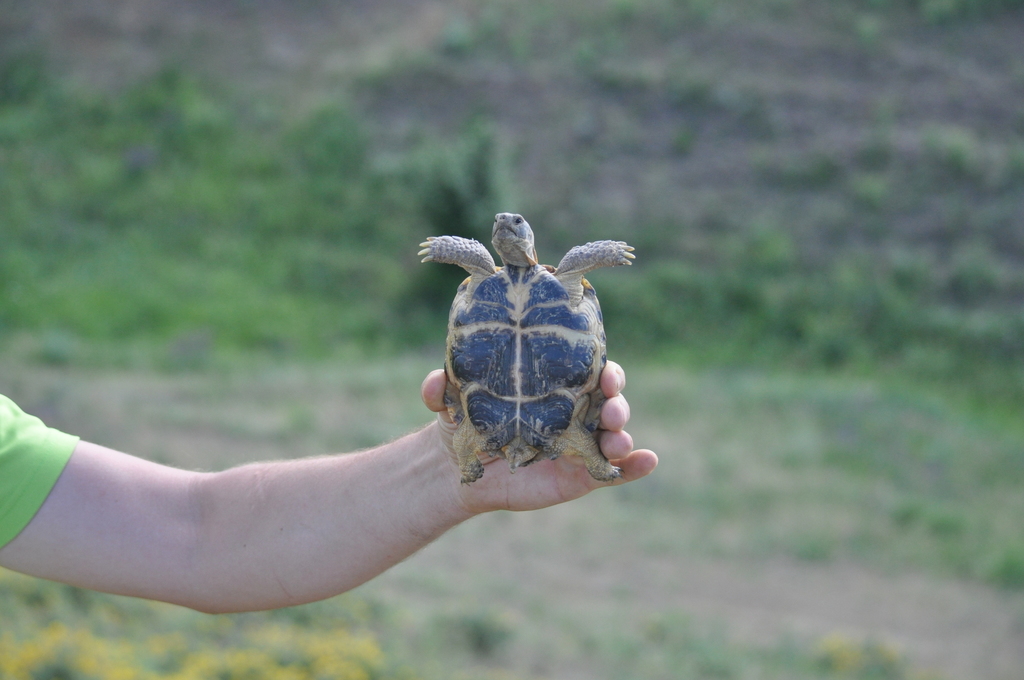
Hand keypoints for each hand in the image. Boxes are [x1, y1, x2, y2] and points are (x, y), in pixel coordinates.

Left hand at [421, 361, 657, 513]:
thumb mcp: (449, 402)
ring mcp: (581, 444)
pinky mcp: (580, 476)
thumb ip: (441, 388)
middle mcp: (575, 411)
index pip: (590, 370)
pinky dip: (636, 466)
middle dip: (618, 399)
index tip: (604, 369)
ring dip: (624, 433)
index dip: (604, 367)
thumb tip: (434, 384)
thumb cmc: (463, 422)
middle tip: (610, 404)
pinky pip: (615, 472)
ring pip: (616, 435)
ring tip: (617, 438)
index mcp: (555, 386)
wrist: (458, 469)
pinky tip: (648, 461)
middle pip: (610, 400)